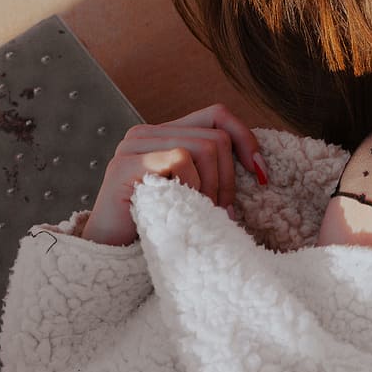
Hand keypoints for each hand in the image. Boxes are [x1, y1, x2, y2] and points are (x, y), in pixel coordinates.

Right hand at [81, 105, 264, 245]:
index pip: (217, 114)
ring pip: (204, 148)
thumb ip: (212, 170)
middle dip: (229, 180)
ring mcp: (134, 144)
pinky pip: (180, 160)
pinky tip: (182, 208)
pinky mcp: (126, 163)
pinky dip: (191, 187)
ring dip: (212, 188)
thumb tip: (259, 167)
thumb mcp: (193, 192)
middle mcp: (147, 132)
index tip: (261, 174)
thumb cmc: (158, 226)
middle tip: (223, 213)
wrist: (111, 256)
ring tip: (203, 214)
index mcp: (165, 133)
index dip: (245, 139)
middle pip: (216, 137)